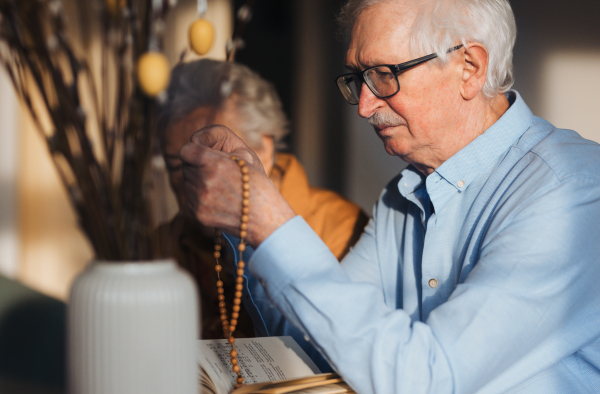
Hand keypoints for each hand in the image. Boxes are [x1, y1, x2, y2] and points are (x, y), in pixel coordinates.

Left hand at [179, 125, 295, 246]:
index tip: (199, 153)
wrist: (264, 218)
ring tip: (219, 187)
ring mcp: (200, 201)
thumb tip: (193, 144)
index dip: (193, 150)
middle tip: (216, 172)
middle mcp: (205, 183)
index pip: (186, 150)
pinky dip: (199, 198)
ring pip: (187, 183)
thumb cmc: (256, 184)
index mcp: (216, 165)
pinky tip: (217, 199)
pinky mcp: (197, 215)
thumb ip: (216, 147)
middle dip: (197, 166)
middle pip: (186, 167)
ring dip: (198, 182)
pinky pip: (190, 199)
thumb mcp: (243, 157)